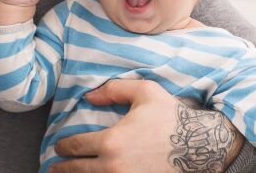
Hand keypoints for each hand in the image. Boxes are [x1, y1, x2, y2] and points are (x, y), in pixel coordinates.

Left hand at [50, 80, 242, 172]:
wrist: (199, 146)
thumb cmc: (172, 117)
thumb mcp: (145, 92)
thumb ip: (113, 90)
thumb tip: (88, 97)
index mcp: (111, 142)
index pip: (75, 147)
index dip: (63, 147)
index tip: (59, 147)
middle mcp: (113, 166)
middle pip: (76, 171)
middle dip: (62, 168)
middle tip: (55, 167)